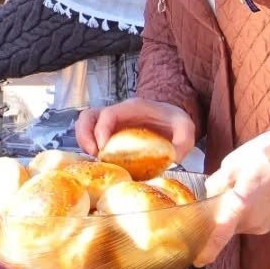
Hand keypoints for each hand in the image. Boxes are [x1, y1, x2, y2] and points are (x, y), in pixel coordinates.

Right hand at [75, 97, 196, 161]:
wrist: (172, 118)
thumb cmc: (175, 122)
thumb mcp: (186, 128)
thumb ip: (183, 141)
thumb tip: (173, 159)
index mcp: (133, 108)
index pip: (108, 114)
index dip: (101, 130)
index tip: (103, 149)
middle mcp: (117, 112)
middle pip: (88, 116)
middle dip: (85, 135)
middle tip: (93, 155)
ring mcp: (110, 122)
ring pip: (85, 124)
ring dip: (83, 141)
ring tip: (93, 159)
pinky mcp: (108, 132)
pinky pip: (90, 135)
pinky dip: (88, 146)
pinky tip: (99, 160)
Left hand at [195, 127, 269, 266]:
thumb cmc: (261, 160)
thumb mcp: (231, 165)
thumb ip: (216, 184)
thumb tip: (209, 195)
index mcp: (241, 206)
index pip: (221, 233)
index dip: (209, 249)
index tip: (199, 262)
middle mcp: (251, 221)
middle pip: (225, 227)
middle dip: (217, 218)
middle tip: (215, 198)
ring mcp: (261, 225)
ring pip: (235, 225)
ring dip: (230, 215)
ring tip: (237, 191)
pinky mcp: (267, 225)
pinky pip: (246, 223)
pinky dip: (241, 215)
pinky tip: (247, 197)